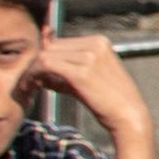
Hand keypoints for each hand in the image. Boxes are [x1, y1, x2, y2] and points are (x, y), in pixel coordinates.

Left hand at [28, 34, 150, 141]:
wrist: (129, 116)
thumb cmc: (110, 100)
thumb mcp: (88, 76)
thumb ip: (65, 67)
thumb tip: (38, 65)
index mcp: (100, 41)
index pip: (60, 42)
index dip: (44, 57)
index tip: (35, 73)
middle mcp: (95, 44)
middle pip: (51, 47)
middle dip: (37, 63)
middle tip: (29, 80)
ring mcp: (90, 57)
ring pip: (46, 55)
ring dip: (33, 70)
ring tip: (30, 85)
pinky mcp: (82, 72)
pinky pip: (46, 66)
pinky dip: (34, 75)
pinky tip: (32, 86)